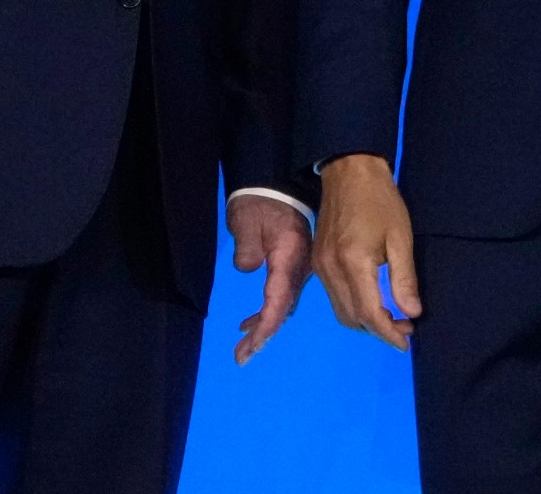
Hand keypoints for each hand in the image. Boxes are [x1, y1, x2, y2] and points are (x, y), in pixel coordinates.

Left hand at [229, 195, 310, 365]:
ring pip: (284, 305)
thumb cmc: (259, 203)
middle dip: (263, 334)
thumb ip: (246, 248)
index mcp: (289, 257)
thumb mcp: (247, 221)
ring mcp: (298, 269)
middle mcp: (299, 268)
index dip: (265, 327)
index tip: (249, 347)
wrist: (275, 186)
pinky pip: (282, 296)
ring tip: (243, 346)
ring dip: (265, 326)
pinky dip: (268, 313)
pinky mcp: (293, 268)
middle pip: (284, 308)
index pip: (278, 301)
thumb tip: (248, 268)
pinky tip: (250, 323)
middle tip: (241, 356)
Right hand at [311, 155, 420, 350]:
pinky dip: (353, 307)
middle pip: (352, 318)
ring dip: (365, 322)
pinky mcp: (317, 262)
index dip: (388, 332)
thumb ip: (404, 278)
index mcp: (352, 262)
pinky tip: (372, 302)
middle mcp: (330, 270)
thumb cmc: (380, 200)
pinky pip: (334, 296)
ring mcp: (320, 266)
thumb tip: (412, 313)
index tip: (407, 341)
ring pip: (341, 311)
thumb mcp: (400, 237)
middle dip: (378, 331)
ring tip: (392, 319)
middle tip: (405, 329)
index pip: (369, 313)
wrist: (348, 172)